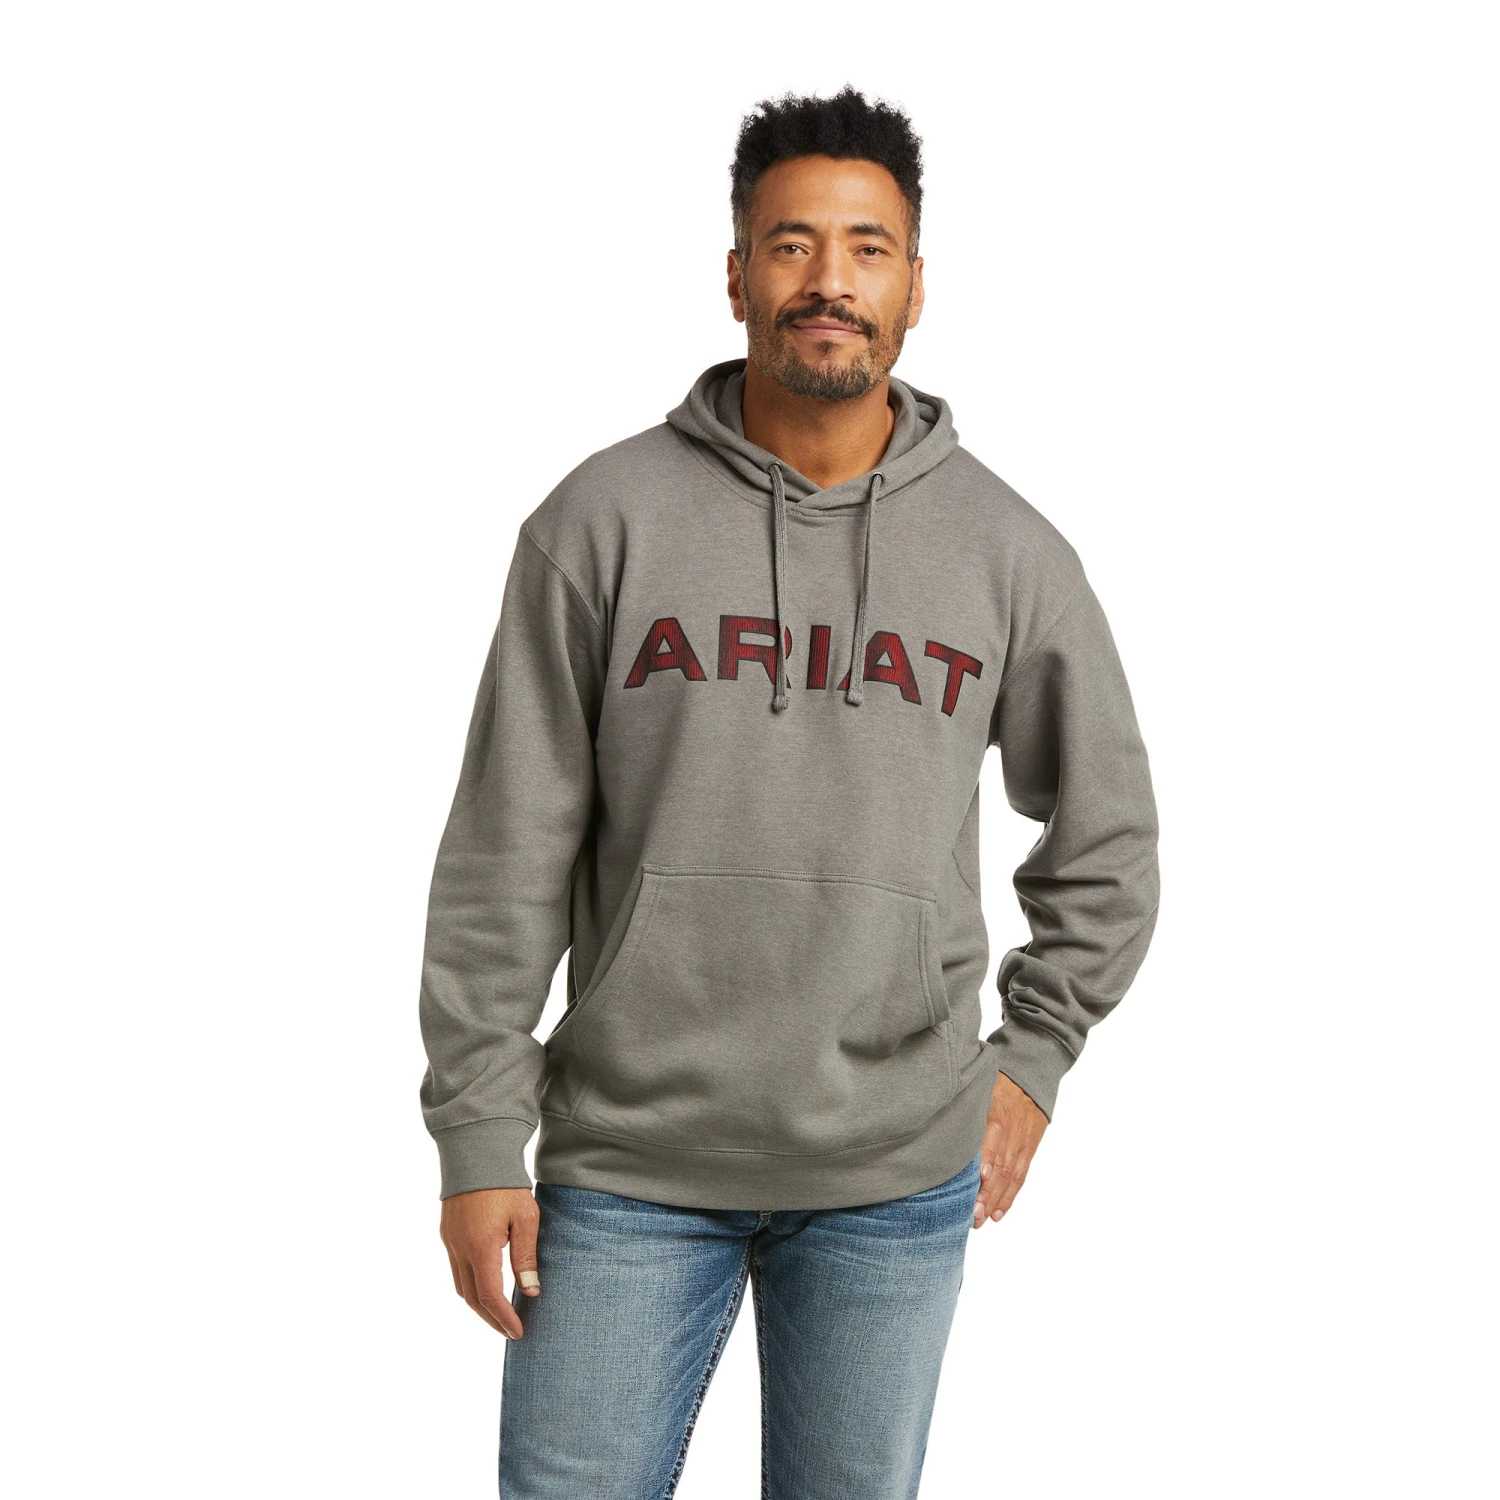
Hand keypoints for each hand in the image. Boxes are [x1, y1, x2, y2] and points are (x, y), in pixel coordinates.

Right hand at [440, 1187, 541, 1337]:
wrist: (476, 1151)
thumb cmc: (506, 1183)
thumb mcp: (526, 1217)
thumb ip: (526, 1256)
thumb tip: (531, 1291)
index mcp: (480, 1247)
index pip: (489, 1296)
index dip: (503, 1318)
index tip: (518, 1332)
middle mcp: (459, 1248)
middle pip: (471, 1298)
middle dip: (491, 1319)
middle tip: (510, 1331)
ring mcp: (450, 1242)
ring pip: (460, 1287)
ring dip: (479, 1305)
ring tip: (499, 1314)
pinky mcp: (448, 1234)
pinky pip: (456, 1270)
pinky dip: (470, 1286)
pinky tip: (486, 1286)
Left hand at [972, 1071, 1047, 1227]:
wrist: (1030, 1073)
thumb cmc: (997, 1081)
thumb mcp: (979, 1088)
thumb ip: (963, 1108)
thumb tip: (937, 1126)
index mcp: (995, 1114)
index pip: (989, 1143)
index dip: (984, 1165)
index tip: (973, 1186)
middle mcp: (1010, 1131)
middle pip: (999, 1166)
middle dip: (986, 1193)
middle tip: (972, 1215)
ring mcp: (1021, 1141)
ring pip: (1010, 1176)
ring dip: (996, 1200)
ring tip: (982, 1219)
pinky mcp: (1029, 1148)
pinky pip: (1021, 1175)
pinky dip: (1010, 1195)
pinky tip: (999, 1212)